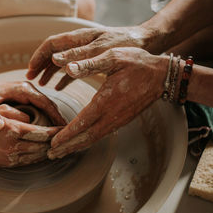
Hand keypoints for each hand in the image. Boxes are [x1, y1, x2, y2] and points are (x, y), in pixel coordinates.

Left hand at [0, 79, 65, 130]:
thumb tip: (0, 126)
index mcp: (23, 90)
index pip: (46, 104)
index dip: (56, 118)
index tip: (64, 131)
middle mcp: (28, 89)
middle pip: (50, 105)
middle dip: (59, 120)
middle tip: (67, 136)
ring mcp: (28, 93)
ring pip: (47, 107)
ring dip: (55, 120)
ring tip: (62, 136)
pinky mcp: (26, 97)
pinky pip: (41, 109)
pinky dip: (48, 119)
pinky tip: (49, 132)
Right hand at [0, 104, 61, 166]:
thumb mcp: (0, 112)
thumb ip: (20, 114)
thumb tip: (35, 121)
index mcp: (14, 130)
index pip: (43, 133)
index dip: (57, 132)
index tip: (66, 129)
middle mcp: (14, 146)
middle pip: (43, 146)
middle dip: (56, 143)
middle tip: (66, 138)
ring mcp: (11, 158)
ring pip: (37, 156)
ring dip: (48, 151)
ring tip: (58, 146)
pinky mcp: (7, 165)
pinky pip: (28, 162)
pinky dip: (38, 157)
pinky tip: (43, 153)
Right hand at [27, 26, 154, 89]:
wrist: (146, 42)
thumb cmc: (126, 44)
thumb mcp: (103, 51)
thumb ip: (81, 57)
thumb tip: (57, 61)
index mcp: (80, 38)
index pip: (51, 44)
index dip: (39, 56)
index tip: (30, 69)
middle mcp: (79, 43)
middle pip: (53, 53)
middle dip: (40, 65)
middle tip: (30, 79)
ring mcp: (84, 52)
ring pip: (61, 61)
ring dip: (50, 72)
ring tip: (41, 85)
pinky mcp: (91, 60)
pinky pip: (72, 69)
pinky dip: (63, 78)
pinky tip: (59, 88)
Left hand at [47, 47, 168, 158]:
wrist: (162, 75)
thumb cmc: (137, 63)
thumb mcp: (113, 57)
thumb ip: (90, 64)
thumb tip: (68, 68)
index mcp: (106, 101)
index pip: (82, 123)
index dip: (66, 135)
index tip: (53, 143)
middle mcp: (111, 116)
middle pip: (85, 137)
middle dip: (67, 147)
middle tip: (51, 154)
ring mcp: (117, 120)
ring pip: (93, 138)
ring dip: (76, 146)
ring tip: (61, 152)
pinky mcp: (121, 120)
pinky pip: (101, 135)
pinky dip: (87, 141)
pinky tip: (80, 142)